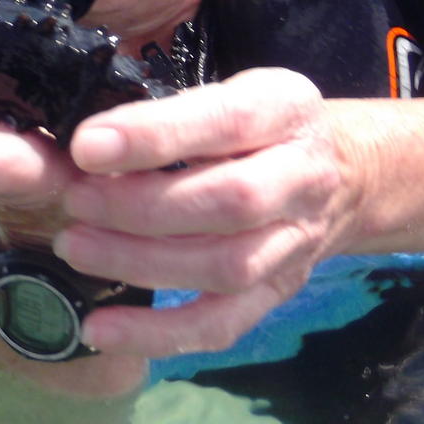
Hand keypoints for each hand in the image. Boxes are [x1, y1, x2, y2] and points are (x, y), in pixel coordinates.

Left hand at [55, 68, 359, 357]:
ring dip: (141, 263)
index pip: (227, 120)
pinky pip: (220, 325)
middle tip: (74, 200)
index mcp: (285, 110)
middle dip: (141, 206)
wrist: (349, 174)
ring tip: (75, 247)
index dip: (155, 135)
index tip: (87, 145)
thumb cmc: (261, 126)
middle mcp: (302, 178)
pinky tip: (98, 328)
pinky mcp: (277, 293)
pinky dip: (156, 333)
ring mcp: (294, 243)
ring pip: (225, 267)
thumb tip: (84, 142)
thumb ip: (171, 111)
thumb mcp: (231, 91)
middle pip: (231, 201)